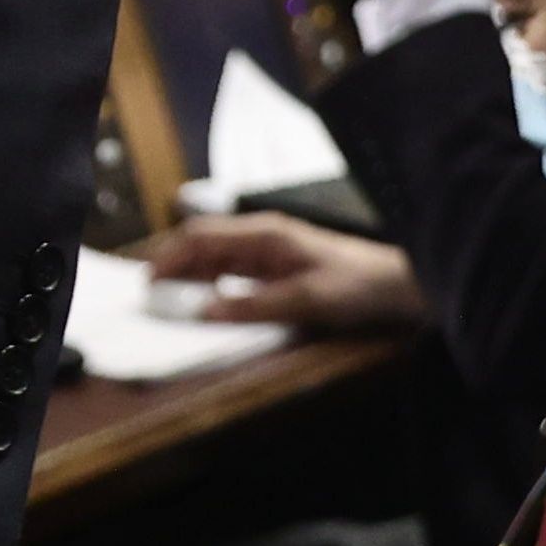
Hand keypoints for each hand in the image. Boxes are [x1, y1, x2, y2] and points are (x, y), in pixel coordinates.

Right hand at [140, 212, 417, 334]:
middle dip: (173, 266)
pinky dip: (211, 286)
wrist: (395, 286)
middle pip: (202, 245)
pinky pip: (232, 273)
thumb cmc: (355, 284)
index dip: (171, 257)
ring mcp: (267, 252)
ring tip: (170, 303)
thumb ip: (254, 306)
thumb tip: (204, 312)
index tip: (149, 283)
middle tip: (151, 297)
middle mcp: (260, 237)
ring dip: (189, 278)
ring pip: (214, 259)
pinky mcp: (274, 269)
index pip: (202, 237)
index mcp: (264, 233)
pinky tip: (205, 304)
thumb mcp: (306, 298)